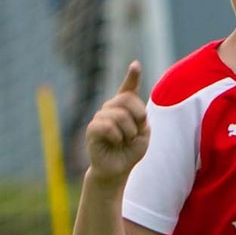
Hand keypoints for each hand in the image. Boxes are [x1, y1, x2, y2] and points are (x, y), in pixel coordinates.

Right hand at [84, 61, 148, 179]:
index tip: (135, 65)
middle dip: (138, 116)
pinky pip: (107, 126)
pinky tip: (115, 142)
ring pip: (119, 115)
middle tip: (136, 133)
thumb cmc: (130, 151)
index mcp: (124, 108)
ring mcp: (100, 117)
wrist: (117, 169)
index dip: (132, 77)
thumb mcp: (143, 134)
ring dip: (129, 132)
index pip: (128, 89)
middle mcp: (110, 108)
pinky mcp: (92, 129)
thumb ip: (141, 118)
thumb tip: (131, 110)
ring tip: (125, 141)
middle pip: (127, 99)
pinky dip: (117, 136)